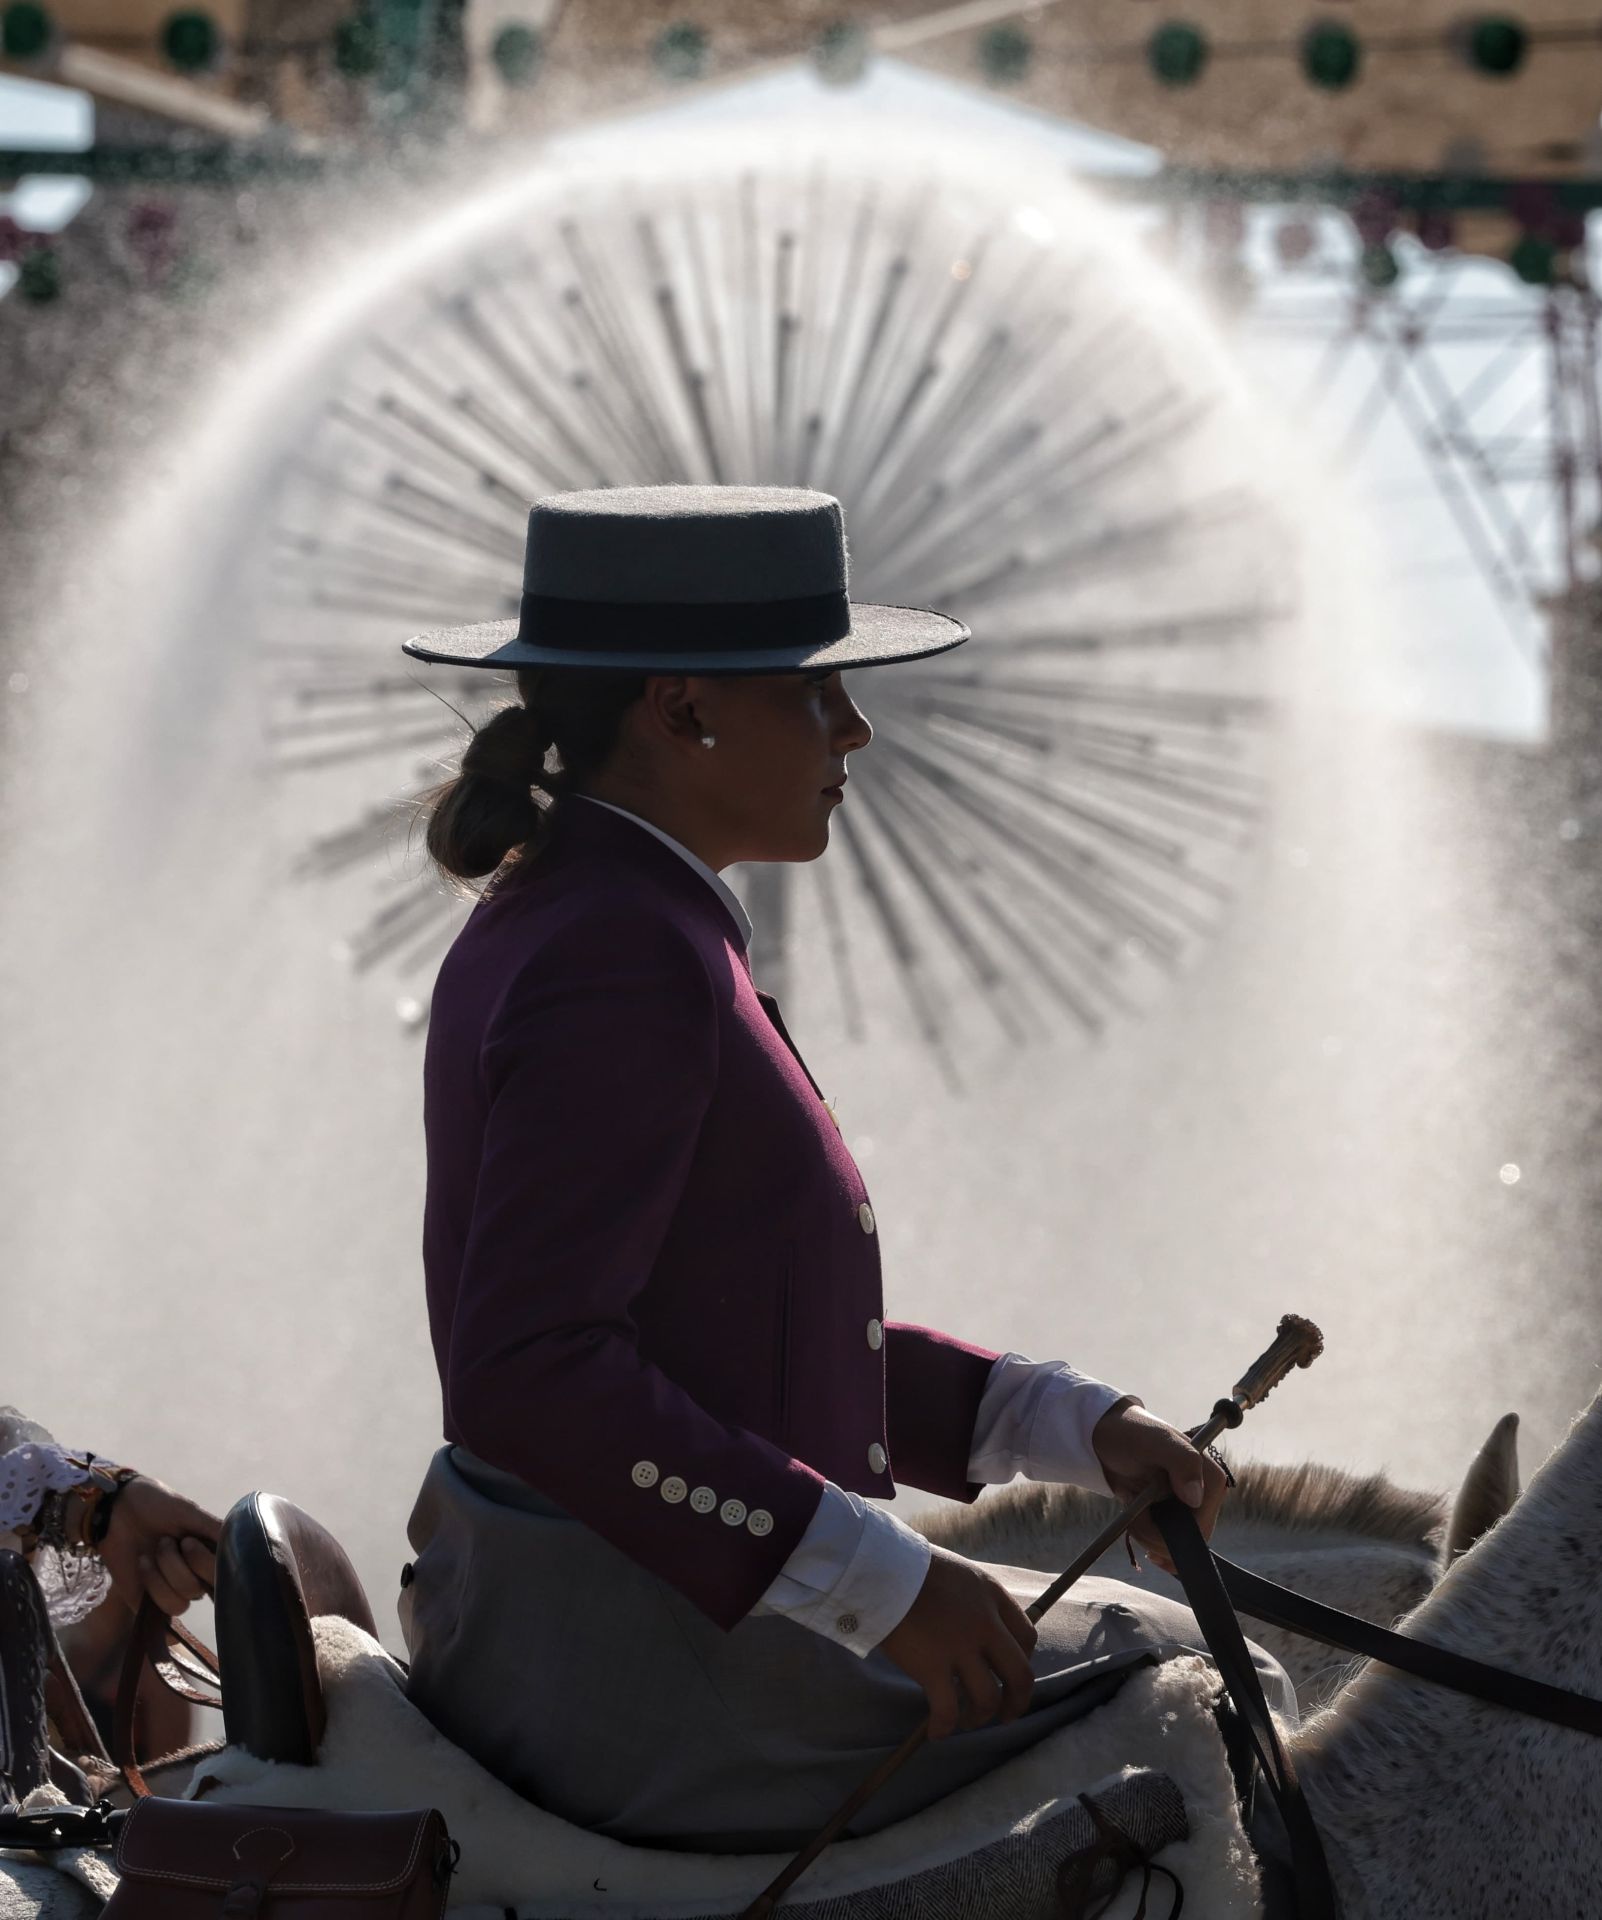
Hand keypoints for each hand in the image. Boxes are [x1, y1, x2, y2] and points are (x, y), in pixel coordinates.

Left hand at [97, 1475, 220, 1617]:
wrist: (116, 1509)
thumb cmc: (156, 1505)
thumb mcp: (189, 1511)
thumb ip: (215, 1529)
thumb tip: (244, 1541)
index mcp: (209, 1552)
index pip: (225, 1575)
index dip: (208, 1564)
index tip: (189, 1541)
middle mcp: (195, 1573)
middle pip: (201, 1589)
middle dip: (182, 1565)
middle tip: (168, 1540)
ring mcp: (172, 1589)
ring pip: (183, 1603)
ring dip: (166, 1574)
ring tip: (153, 1551)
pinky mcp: (149, 1601)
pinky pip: (162, 1608)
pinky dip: (152, 1583)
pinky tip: (143, 1562)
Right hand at [877, 1544, 1037, 1738]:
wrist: (881, 1568)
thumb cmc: (911, 1567)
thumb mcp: (958, 1574)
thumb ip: (975, 1601)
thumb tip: (978, 1630)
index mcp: (992, 1596)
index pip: (1027, 1636)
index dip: (1023, 1661)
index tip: (1009, 1674)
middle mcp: (984, 1624)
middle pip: (1020, 1674)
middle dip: (1017, 1702)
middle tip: (1006, 1714)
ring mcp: (960, 1647)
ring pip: (988, 1698)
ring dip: (980, 1717)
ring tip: (967, 1721)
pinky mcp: (932, 1667)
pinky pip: (948, 1710)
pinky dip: (945, 1727)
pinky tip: (936, 1733)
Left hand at [1091, 1398, 1227, 1575]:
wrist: (1110, 1434)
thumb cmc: (1132, 1432)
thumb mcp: (1154, 1441)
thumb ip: (1181, 1460)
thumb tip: (1195, 1497)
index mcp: (1209, 1478)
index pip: (1200, 1528)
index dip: (1170, 1533)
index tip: (1141, 1516)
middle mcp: (1204, 1495)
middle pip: (1187, 1541)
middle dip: (1154, 1535)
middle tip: (1132, 1513)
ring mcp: (1189, 1507)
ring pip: (1174, 1545)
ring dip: (1146, 1534)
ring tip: (1131, 1504)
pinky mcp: (1173, 1515)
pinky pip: (1168, 1544)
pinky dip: (1149, 1540)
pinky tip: (1137, 1527)